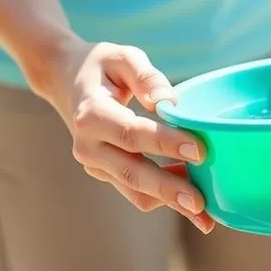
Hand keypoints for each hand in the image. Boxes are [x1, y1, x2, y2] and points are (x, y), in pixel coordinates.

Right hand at [26, 37, 214, 232]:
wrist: (66, 79)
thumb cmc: (102, 65)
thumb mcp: (123, 56)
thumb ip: (147, 76)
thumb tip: (168, 103)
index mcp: (91, 114)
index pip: (132, 134)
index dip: (166, 143)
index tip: (200, 150)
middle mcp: (88, 145)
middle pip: (132, 172)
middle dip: (169, 189)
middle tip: (201, 203)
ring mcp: (94, 163)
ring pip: (134, 190)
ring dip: (169, 202)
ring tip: (205, 214)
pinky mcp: (105, 171)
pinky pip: (134, 189)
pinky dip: (162, 194)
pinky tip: (191, 192)